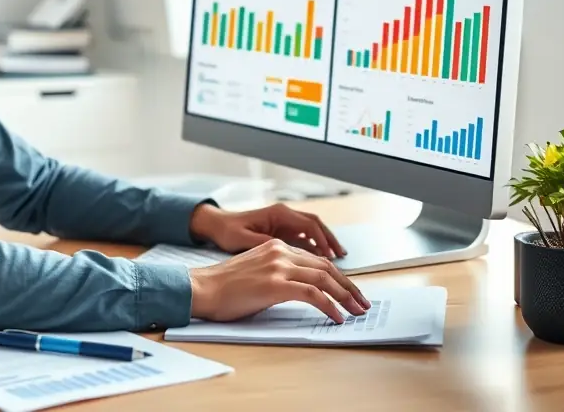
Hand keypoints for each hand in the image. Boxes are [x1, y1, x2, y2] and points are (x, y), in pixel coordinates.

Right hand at [188, 238, 370, 322]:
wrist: (202, 288)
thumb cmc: (224, 287)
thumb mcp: (256, 272)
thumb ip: (279, 273)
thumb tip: (303, 290)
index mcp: (276, 247)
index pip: (316, 259)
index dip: (337, 276)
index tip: (349, 292)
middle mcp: (280, 251)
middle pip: (325, 266)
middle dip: (348, 286)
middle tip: (362, 302)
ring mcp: (278, 266)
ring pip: (323, 277)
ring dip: (345, 295)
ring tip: (356, 310)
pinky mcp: (275, 284)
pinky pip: (312, 293)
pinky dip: (329, 305)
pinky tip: (336, 316)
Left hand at [189, 202, 347, 258]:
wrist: (215, 226)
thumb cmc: (227, 231)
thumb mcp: (244, 239)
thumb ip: (268, 245)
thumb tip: (288, 256)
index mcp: (279, 214)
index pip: (311, 226)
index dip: (324, 242)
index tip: (333, 259)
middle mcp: (285, 216)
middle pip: (317, 228)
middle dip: (332, 244)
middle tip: (344, 260)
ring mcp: (284, 224)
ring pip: (313, 234)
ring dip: (326, 247)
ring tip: (339, 265)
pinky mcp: (281, 234)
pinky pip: (304, 240)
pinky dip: (315, 251)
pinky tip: (321, 266)